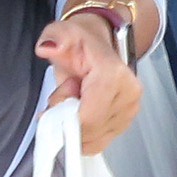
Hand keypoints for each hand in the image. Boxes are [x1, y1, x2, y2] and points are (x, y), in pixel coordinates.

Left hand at [37, 11, 139, 148]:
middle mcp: (128, 95)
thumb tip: (47, 47)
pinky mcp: (125, 124)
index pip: (89, 118)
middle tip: (63, 97)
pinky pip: (97, 143)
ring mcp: (129, 112)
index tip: (55, 103)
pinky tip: (80, 113)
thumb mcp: (63, 33)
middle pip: (89, 131)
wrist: (98, 46)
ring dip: (75, 127)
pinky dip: (82, 134)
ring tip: (73, 101)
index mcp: (114, 75)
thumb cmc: (81, 44)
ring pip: (92, 140)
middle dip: (68, 121)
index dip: (65, 118)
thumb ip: (55, 38)